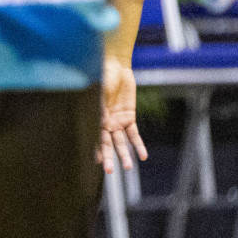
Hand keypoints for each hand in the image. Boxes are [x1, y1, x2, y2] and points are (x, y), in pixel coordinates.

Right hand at [99, 55, 146, 173]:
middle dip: (109, 157)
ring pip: (121, 142)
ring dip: (125, 154)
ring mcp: (117, 121)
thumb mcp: (100, 91)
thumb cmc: (102, 75)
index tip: (97, 162)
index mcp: (94, 117)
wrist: (115, 66)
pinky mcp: (129, 117)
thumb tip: (101, 122)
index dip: (96, 150)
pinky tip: (143, 155)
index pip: (94, 137)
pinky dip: (138, 144)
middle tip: (109, 171)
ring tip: (129, 167)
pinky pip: (134, 134)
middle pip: (106, 143)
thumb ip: (101, 107)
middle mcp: (105, 122)